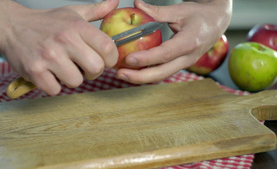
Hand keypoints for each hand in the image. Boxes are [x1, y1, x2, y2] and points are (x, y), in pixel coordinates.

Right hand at [0, 0, 118, 95]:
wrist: (11, 26)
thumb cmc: (46, 23)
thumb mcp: (73, 13)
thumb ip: (96, 10)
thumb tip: (115, 2)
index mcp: (77, 27)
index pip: (108, 48)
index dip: (111, 59)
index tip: (104, 61)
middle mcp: (64, 40)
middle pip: (96, 69)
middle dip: (92, 72)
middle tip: (83, 67)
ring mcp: (49, 56)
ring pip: (76, 81)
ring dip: (71, 79)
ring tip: (63, 69)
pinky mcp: (35, 70)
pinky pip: (55, 90)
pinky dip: (54, 86)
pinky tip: (50, 74)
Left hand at [116, 0, 231, 83]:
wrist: (218, 22)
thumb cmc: (200, 14)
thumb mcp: (180, 10)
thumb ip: (158, 11)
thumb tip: (136, 4)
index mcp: (190, 42)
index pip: (164, 54)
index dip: (146, 58)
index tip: (129, 59)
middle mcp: (188, 57)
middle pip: (162, 73)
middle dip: (139, 76)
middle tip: (120, 74)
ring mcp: (185, 63)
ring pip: (162, 75)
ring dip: (141, 77)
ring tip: (123, 74)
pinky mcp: (181, 64)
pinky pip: (163, 72)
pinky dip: (148, 73)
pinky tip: (134, 70)